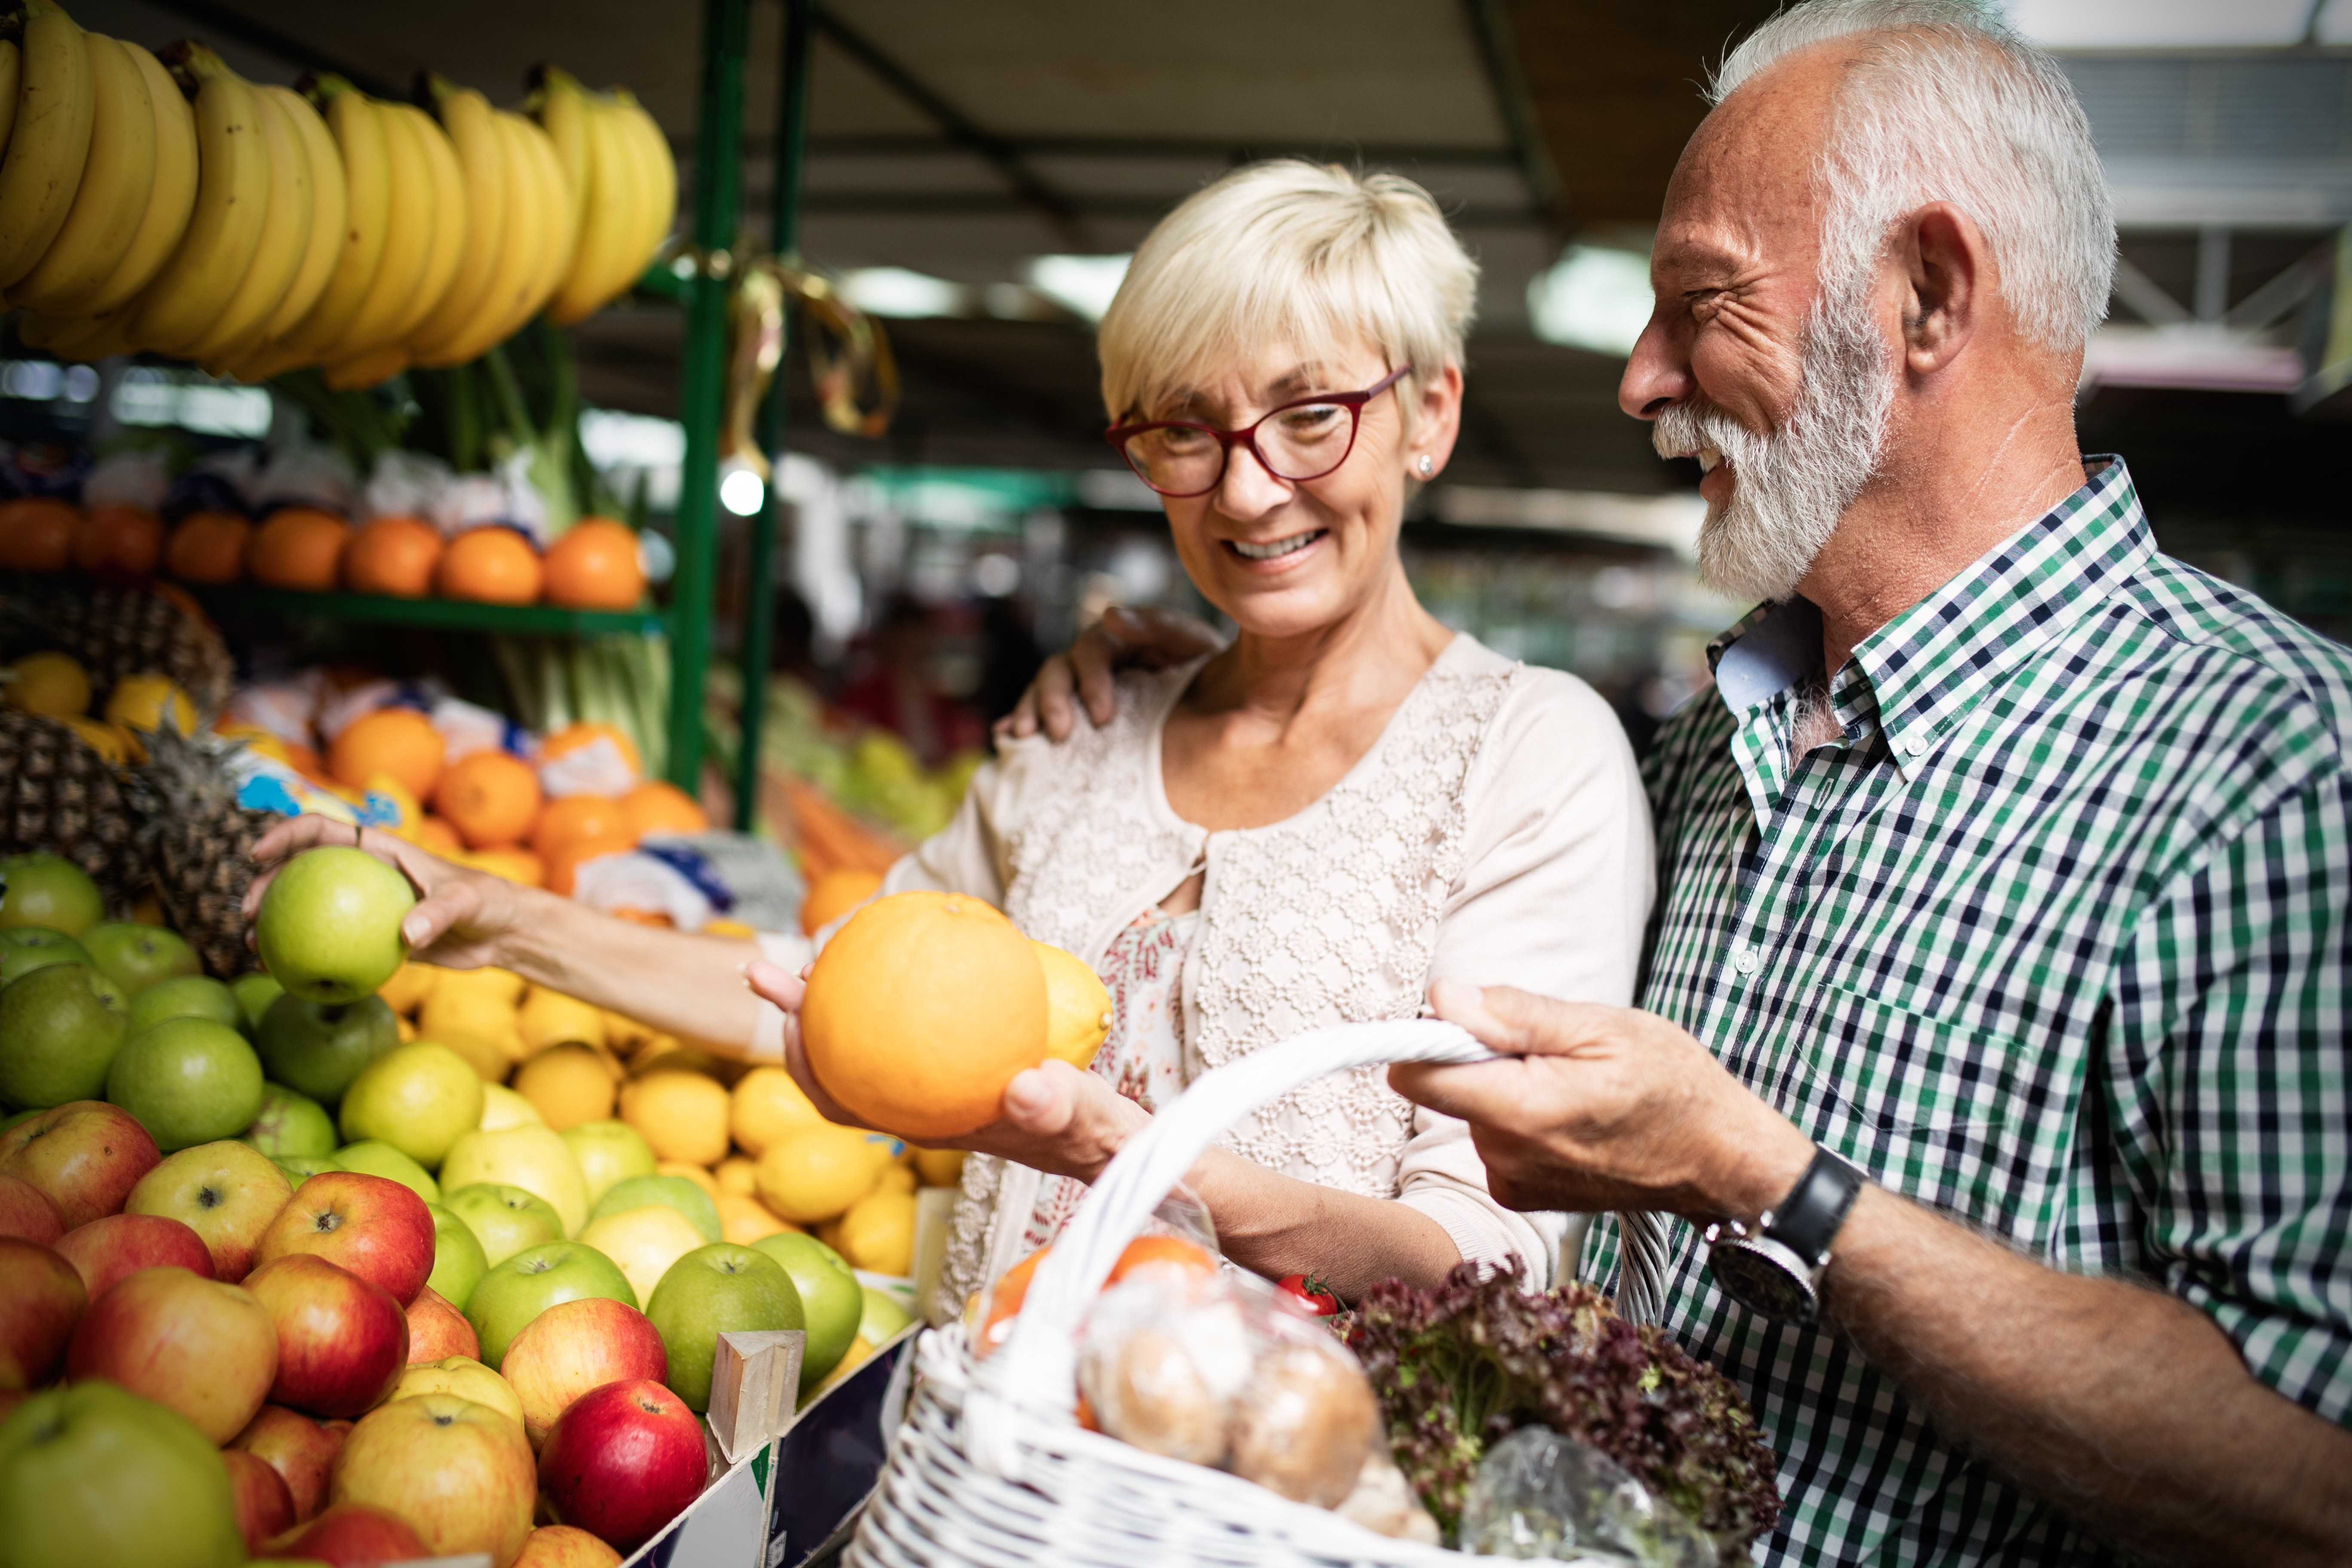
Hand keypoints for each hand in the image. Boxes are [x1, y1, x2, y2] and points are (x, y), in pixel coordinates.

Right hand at [243, 813, 534, 969]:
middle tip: (248, 912)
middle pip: (303, 871)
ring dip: (276, 923)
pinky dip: (306, 955)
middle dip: (267, 884)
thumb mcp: (467, 902)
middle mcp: (366, 875)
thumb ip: (438, 913)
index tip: (259, 854)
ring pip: (309, 909)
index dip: (287, 835)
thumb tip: (407, 935)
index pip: (324, 831)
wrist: (501, 933)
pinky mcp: (373, 937)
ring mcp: (366, 907)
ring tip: (254, 946)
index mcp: (382, 851)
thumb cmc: (488, 903)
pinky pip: (332, 944)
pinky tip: (284, 975)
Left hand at [746, 957, 1149, 1180]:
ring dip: (836, 992)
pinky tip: (907, 935)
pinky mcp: (960, 1052)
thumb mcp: (1077, 1115)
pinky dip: (899, 978)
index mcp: (925, 1120)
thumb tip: (1023, 1089)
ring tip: (819, 939)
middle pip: (838, 1059)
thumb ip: (1052, 1105)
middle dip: (797, 1018)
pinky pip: (915, 1012)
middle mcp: (917, 1098)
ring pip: (867, 1032)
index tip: (787, 1021)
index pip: (844, 1101)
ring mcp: (935, 1075)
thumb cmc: (1087, 1129)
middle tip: (768, 967)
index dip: (805, 1065)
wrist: (1108, 1132)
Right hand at [995, 605, 1221, 742]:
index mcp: (1118, 639)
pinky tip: (1004, 738)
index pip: (1091, 651)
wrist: (1219, 698)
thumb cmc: (1204, 667)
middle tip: (1061, 734)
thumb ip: (1157, 624)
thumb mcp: (1192, 641)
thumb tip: (1111, 614)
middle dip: (1053, 701)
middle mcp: (1091, 660)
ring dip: (1028, 711)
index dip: (1091, 682)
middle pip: (1057, 670)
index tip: (1104, 718)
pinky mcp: (1074, 712)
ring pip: (1041, 691)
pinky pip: (1038, 713)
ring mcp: (1078, 686)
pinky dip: (1017, 721)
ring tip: (1020, 736)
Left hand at [1387, 980, 1814, 1220]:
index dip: (1428, 1036)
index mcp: (1521, 1111)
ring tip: (1573, 1083)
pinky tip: (1570, 1116)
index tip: (1464, 1017)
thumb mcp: (1601, 1027)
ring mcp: (1512, 1180)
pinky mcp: (1520, 1193)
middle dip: (1487, 1055)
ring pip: (1472, 1107)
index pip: (1417, 1075)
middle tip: (1556, 1051)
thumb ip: (1514, 1015)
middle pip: (1447, 1085)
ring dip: (1509, 1085)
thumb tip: (1442, 998)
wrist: (1716, 1159)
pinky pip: (1494, 1136)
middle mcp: (1505, 1155)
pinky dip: (1521, 1117)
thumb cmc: (1672, 1087)